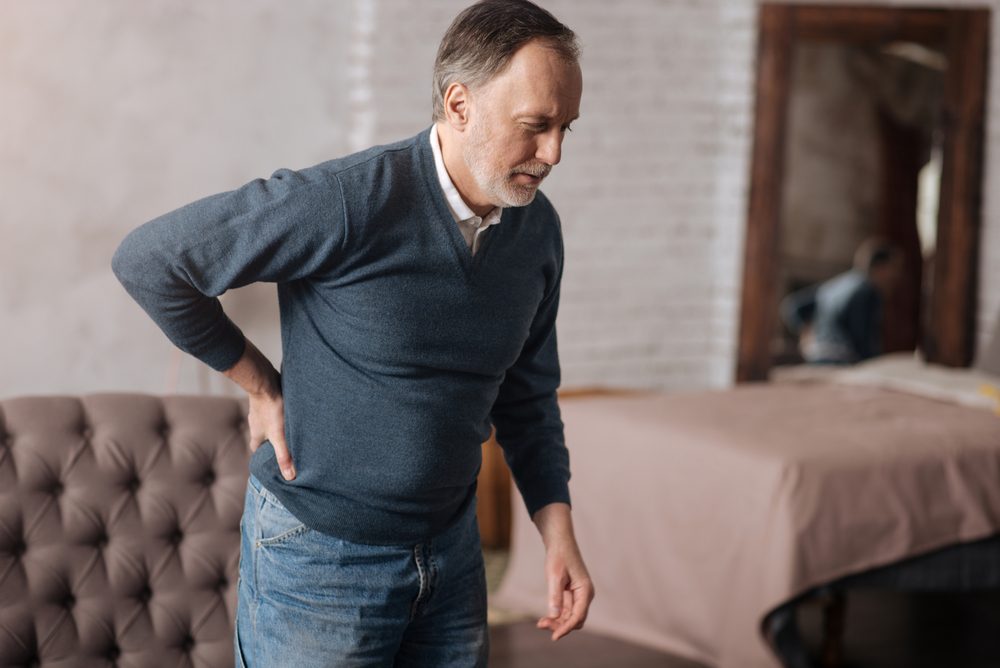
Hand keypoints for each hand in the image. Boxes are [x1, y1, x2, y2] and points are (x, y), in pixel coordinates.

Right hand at [247, 388, 295, 480]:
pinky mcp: (267, 400)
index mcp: (256, 435)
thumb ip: (284, 455)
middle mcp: (256, 424)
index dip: (264, 457)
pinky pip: (273, 411)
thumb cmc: (271, 409)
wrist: (265, 382)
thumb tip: (290, 477)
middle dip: (273, 442)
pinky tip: (291, 414)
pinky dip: (280, 415)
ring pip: (269, 424)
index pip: (257, 451)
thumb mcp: (279, 436)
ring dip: (278, 428)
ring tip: (292, 431)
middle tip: (287, 446)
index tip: (273, 461)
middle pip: (263, 437)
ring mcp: (260, 411)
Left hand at [531, 503, 594, 640]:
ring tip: (540, 623)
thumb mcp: (554, 575)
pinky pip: (565, 611)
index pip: (578, 616)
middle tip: (541, 625)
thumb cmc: (558, 555)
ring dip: (557, 622)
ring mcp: (578, 595)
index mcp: (585, 590)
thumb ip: (555, 596)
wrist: (559, 541)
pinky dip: (556, 616)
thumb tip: (554, 615)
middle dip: (560, 625)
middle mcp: (584, 595)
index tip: (554, 637)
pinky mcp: (571, 594)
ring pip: (570, 617)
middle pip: (575, 619)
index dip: (566, 628)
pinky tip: (544, 619)